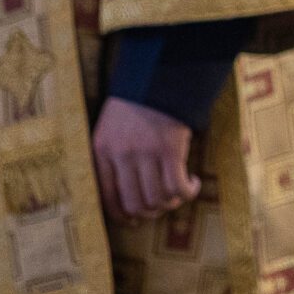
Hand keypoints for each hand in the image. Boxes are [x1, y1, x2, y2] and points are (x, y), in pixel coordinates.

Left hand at [91, 99, 199, 220]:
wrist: (158, 74)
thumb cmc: (134, 102)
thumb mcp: (110, 128)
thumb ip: (111, 156)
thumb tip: (124, 191)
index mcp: (102, 151)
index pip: (107, 198)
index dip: (123, 215)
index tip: (135, 219)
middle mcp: (121, 156)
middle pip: (135, 203)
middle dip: (151, 212)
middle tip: (162, 206)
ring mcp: (145, 153)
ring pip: (157, 199)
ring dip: (171, 202)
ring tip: (179, 192)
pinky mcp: (170, 149)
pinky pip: (178, 186)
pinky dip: (187, 191)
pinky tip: (192, 183)